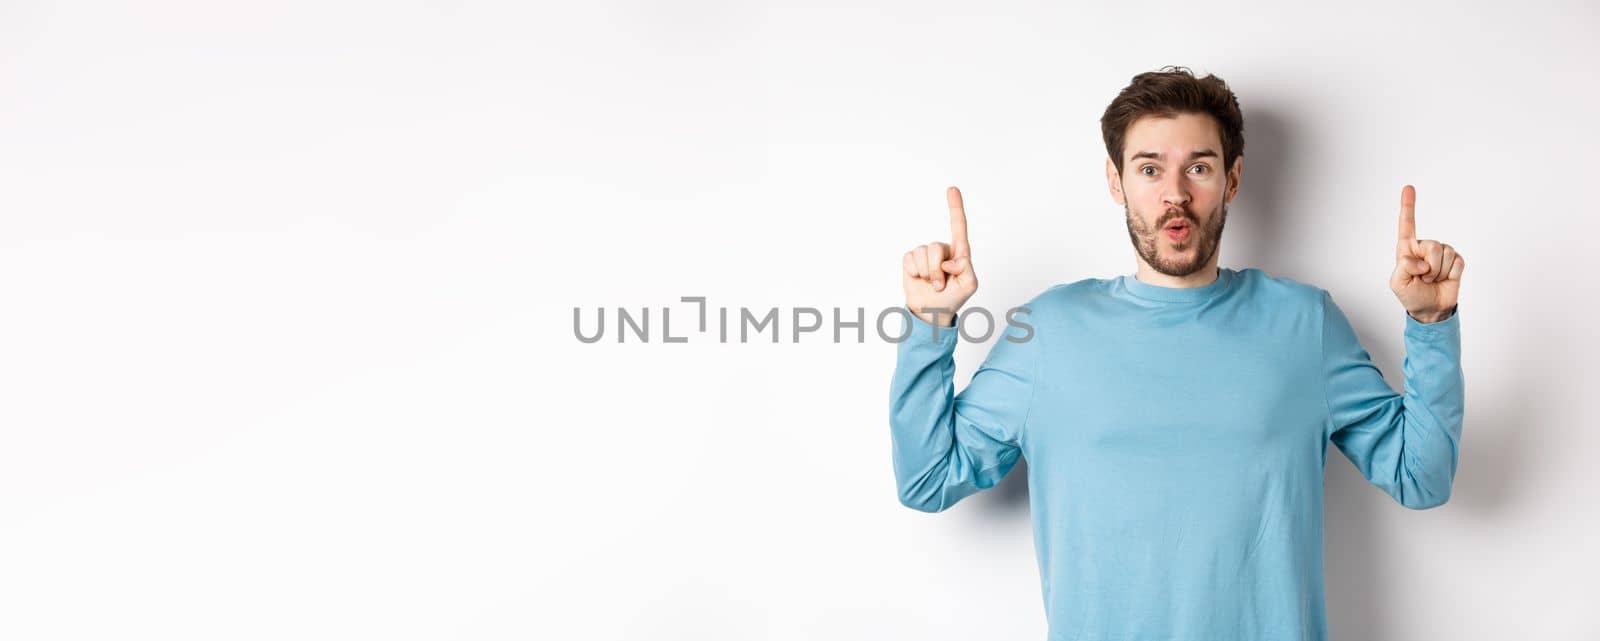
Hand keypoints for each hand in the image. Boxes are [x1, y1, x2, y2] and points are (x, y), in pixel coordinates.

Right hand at [902, 186, 979, 326]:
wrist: (931, 311)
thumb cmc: (953, 297)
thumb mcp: (969, 285)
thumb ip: (965, 269)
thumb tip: (949, 260)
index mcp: (959, 253)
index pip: (958, 227)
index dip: (955, 207)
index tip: (952, 189)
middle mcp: (942, 250)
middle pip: (936, 248)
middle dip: (936, 271)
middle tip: (940, 286)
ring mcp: (925, 254)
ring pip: (922, 254)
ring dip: (926, 274)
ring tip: (931, 284)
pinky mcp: (911, 259)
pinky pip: (910, 259)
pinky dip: (914, 273)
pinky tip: (919, 279)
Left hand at [1389, 185, 1463, 322]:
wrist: (1431, 309)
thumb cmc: (1411, 295)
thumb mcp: (1398, 283)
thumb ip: (1404, 267)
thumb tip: (1421, 261)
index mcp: (1407, 249)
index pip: (1407, 225)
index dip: (1408, 206)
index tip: (1408, 187)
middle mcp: (1424, 247)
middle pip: (1432, 246)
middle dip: (1429, 267)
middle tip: (1423, 279)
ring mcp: (1441, 253)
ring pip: (1445, 254)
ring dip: (1439, 272)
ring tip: (1432, 280)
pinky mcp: (1456, 260)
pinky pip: (1457, 262)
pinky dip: (1451, 274)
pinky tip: (1445, 279)